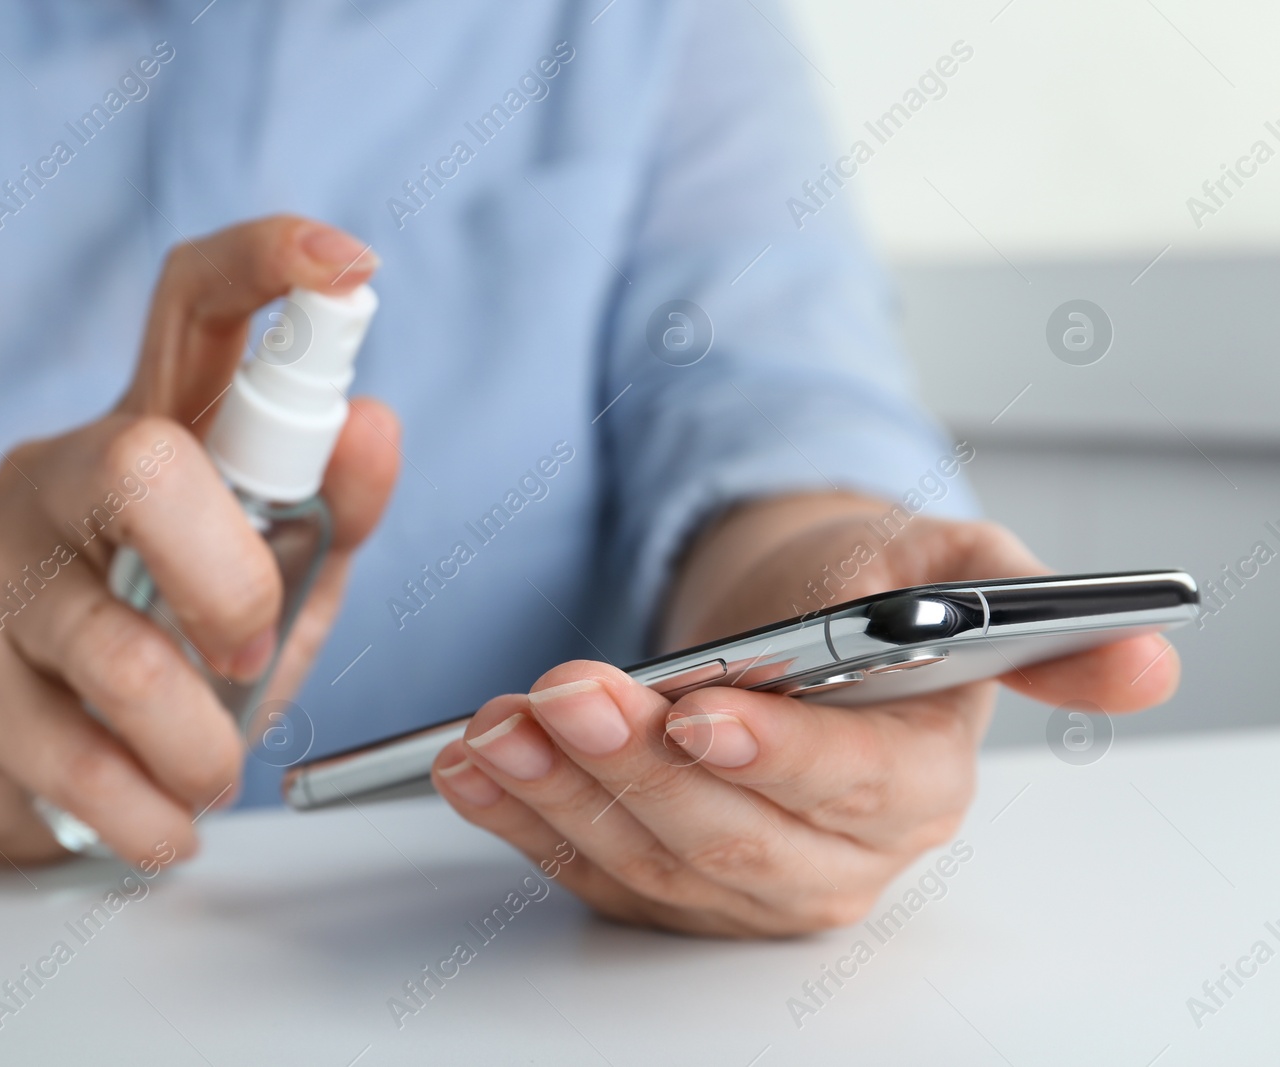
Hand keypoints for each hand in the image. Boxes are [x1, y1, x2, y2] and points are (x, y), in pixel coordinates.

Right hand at [0, 217, 399, 867]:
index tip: (349, 266)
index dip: (266, 263)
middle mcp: (54, 476)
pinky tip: (161, 820)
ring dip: (198, 743)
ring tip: (206, 770)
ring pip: (118, 649)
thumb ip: (325, 515)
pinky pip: (79, 760)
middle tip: (245, 653)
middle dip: (232, 584)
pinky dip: (153, 814)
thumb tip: (375, 424)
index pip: (188, 307)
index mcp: (146, 436)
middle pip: (144, 464)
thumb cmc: (150, 655)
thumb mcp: (265, 583)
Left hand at [431, 506, 1179, 935]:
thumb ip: (1024, 606)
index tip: (704, 710)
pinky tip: (474, 764)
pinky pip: (589, 868)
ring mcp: (743, 881)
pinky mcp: (667, 881)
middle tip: (564, 696)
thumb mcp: (951, 563)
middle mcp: (834, 853)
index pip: (853, 787)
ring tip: (493, 727)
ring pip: (647, 864)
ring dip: (561, 796)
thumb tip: (1146, 650)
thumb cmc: (870, 589)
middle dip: (638, 770)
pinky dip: (523, 818)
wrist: (797, 625)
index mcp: (917, 779)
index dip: (779, 755)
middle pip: (732, 840)